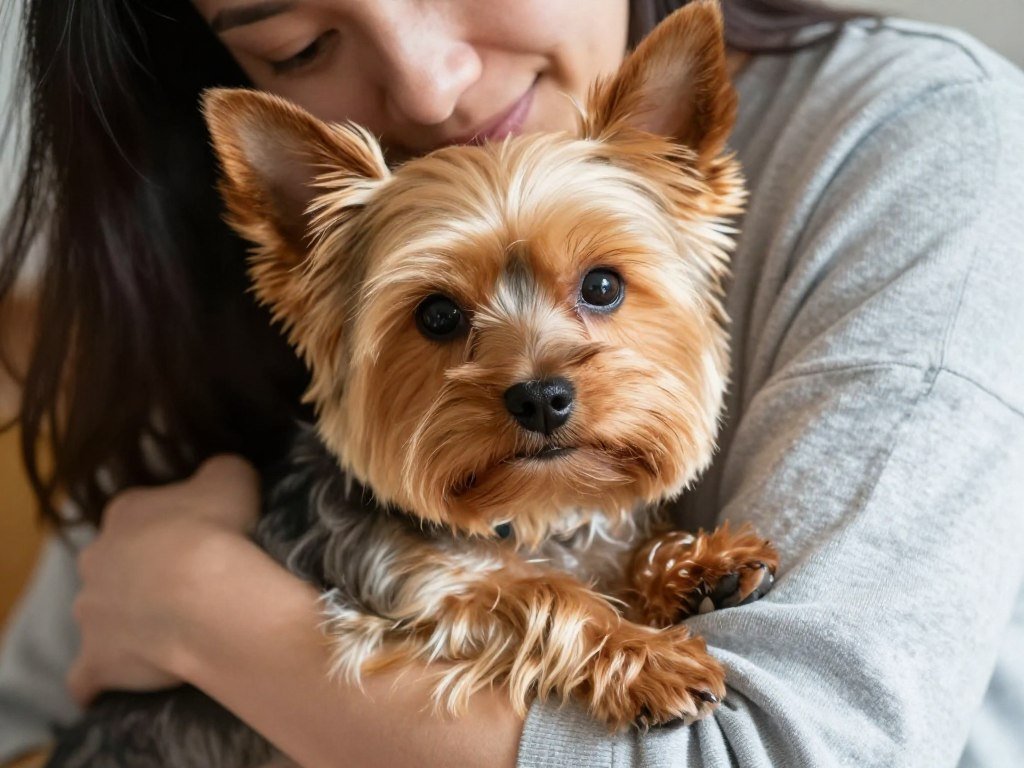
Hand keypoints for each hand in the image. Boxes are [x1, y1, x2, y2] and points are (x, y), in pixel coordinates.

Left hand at [68, 455, 260, 705]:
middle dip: (143, 574)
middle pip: (115, 564)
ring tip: (174, 631)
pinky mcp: (96, 659)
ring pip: (102, 614)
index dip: (172, 528)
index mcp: (125, 513)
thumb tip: (219, 478)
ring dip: (127, 621)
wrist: (206, 595)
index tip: (202, 541)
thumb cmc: (219, 530)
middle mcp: (96, 558)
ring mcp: (91, 611)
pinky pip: (88, 675)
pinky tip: (121, 678)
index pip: (140, 516)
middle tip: (191, 586)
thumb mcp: (232, 477)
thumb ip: (220, 473)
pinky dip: (100, 678)